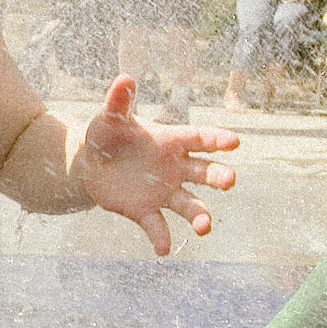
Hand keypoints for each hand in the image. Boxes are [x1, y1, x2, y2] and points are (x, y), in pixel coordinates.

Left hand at [78, 76, 238, 254]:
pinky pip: (158, 226)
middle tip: (229, 181)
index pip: (199, 138)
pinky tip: (162, 249)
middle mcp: (176, 169)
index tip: (235, 141)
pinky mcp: (146, 211)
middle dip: (218, 177)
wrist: (91, 164)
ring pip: (189, 205)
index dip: (217, 139)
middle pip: (204, 172)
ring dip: (199, 216)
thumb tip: (124, 78)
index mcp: (172, 141)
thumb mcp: (111, 117)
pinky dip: (161, 237)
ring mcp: (164, 192)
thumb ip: (119, 101)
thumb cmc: (108, 135)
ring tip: (204, 227)